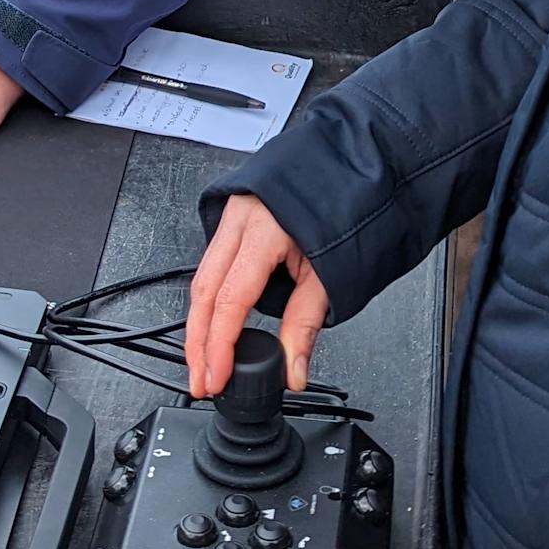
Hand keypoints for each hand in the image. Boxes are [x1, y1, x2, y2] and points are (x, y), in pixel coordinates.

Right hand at [186, 193, 328, 396]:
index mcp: (264, 230)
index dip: (218, 345)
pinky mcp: (233, 218)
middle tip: (202, 381)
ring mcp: (232, 214)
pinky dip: (211, 299)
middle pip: (203, 291)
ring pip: (202, 278)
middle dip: (198, 342)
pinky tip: (214, 323)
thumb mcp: (329, 272)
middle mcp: (239, 218)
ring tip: (206, 362)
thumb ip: (305, 324)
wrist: (350, 168)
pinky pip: (212, 263)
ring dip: (200, 324)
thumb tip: (293, 370)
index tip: (216, 377)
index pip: (230, 298)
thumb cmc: (345, 209)